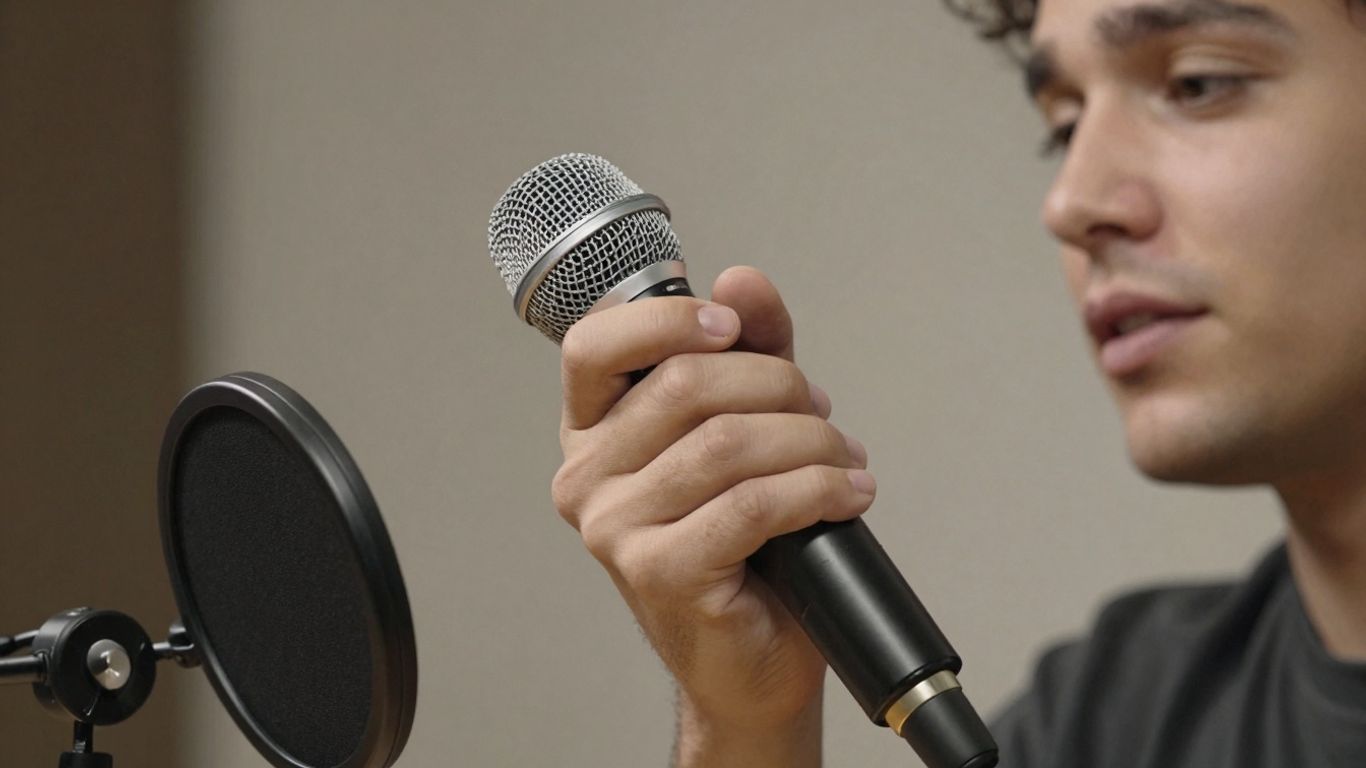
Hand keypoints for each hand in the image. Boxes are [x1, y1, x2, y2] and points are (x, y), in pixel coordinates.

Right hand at [553, 266, 874, 765]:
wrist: (751, 659)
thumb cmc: (745, 545)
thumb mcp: (745, 425)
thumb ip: (744, 350)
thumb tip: (743, 278)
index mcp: (592, 432)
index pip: (594, 345)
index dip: (667, 319)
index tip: (733, 325)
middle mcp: (586, 477)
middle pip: (685, 385)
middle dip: (779, 387)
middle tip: (821, 414)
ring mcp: (614, 529)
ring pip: (726, 443)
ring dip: (809, 442)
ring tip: (844, 462)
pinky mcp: (659, 572)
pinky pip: (751, 504)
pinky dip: (816, 490)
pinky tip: (848, 495)